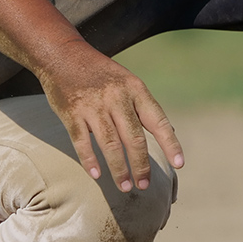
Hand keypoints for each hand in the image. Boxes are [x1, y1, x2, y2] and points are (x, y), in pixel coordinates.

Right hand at [39, 41, 183, 191]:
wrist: (63, 54)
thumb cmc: (100, 73)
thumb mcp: (128, 81)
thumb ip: (144, 107)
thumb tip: (169, 132)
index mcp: (135, 89)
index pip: (158, 120)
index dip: (170, 144)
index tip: (179, 164)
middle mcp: (117, 97)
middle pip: (134, 138)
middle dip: (141, 165)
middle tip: (144, 185)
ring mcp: (93, 105)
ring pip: (110, 144)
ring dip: (119, 169)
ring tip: (125, 187)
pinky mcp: (72, 112)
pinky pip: (82, 141)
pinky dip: (90, 160)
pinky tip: (97, 175)